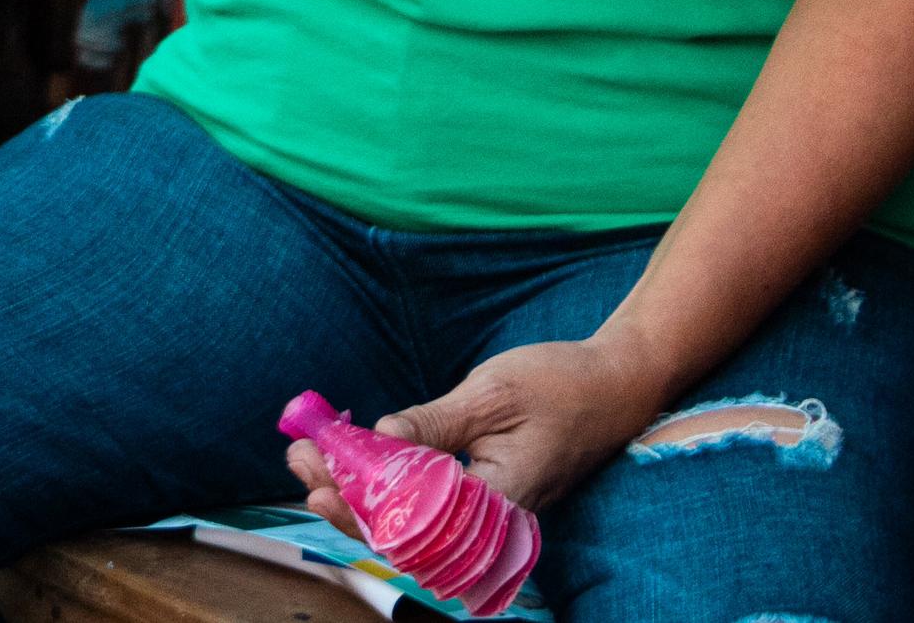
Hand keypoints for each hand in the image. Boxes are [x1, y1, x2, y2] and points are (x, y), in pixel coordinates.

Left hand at [286, 336, 669, 531]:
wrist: (615, 387)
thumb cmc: (561, 385)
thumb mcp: (491, 395)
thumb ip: (434, 425)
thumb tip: (378, 442)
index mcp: (500, 503)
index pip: (414, 524)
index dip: (358, 505)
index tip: (316, 474)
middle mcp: (492, 522)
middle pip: (405, 528)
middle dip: (345, 496)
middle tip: (298, 456)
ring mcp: (488, 512)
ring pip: (412, 515)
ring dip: (360, 487)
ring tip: (312, 454)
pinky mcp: (484, 496)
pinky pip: (428, 500)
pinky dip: (388, 479)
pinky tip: (356, 456)